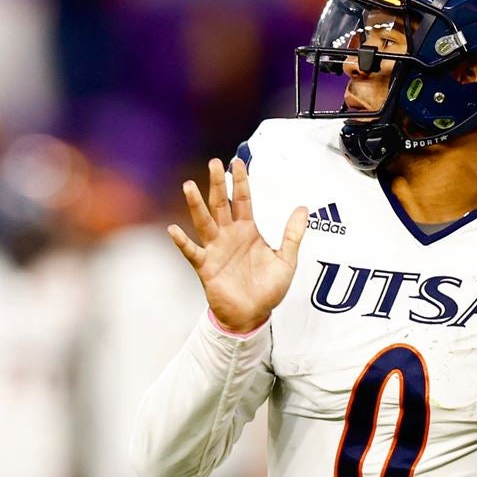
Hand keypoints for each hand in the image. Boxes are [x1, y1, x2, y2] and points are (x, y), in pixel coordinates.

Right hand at [168, 158, 307, 333]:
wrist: (253, 315)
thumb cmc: (267, 289)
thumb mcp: (286, 260)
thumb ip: (292, 235)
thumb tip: (303, 208)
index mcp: (248, 231)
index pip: (243, 200)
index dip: (241, 181)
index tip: (238, 161)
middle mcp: (229, 236)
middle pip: (222, 204)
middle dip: (218, 184)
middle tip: (214, 163)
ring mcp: (216, 249)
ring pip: (204, 222)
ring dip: (196, 204)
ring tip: (189, 186)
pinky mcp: (206, 267)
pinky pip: (192, 252)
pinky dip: (183, 242)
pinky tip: (174, 229)